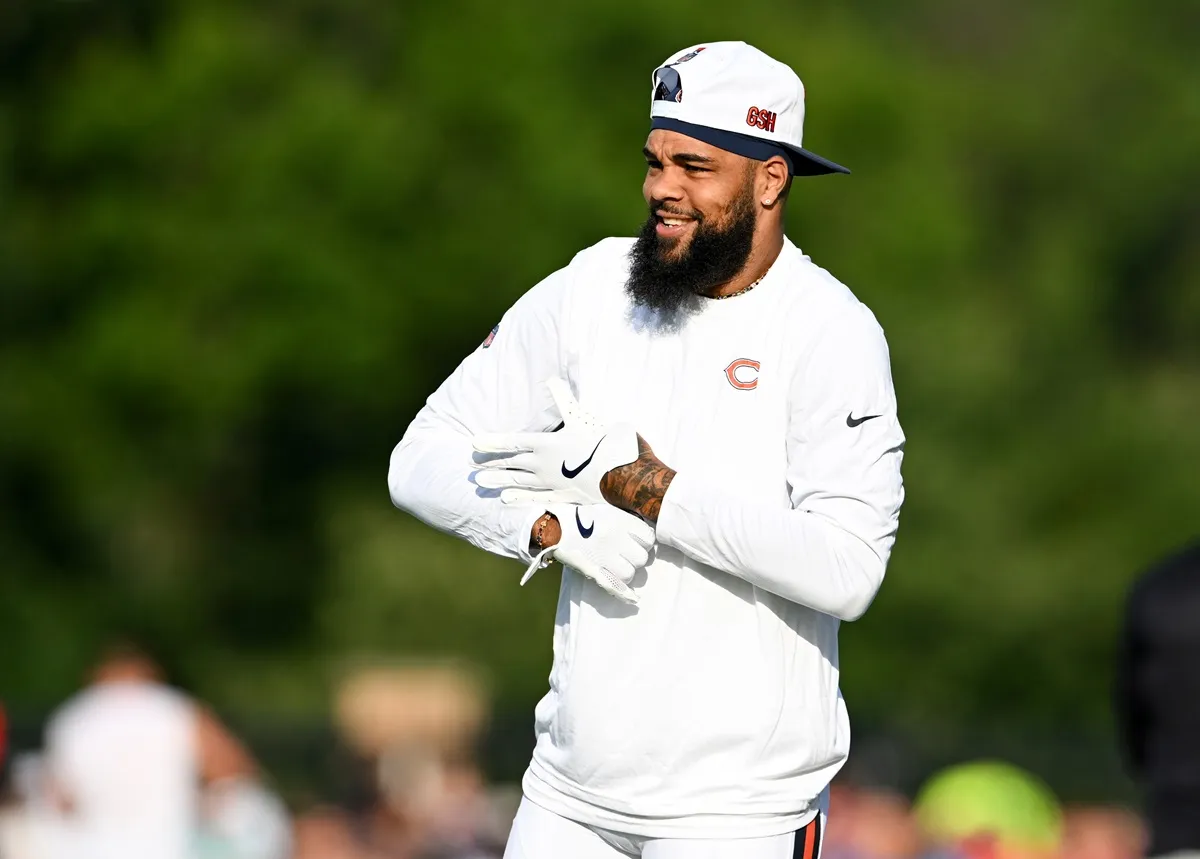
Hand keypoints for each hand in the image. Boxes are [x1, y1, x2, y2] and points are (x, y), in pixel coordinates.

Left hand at [472, 378, 638, 505]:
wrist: (623, 475)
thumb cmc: (603, 443)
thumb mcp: (582, 417)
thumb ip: (564, 399)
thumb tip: (551, 379)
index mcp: (546, 443)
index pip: (512, 441)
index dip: (492, 442)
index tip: (473, 443)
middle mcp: (542, 464)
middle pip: (510, 463)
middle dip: (490, 463)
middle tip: (470, 465)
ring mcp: (550, 483)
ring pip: (517, 481)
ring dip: (498, 480)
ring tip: (480, 482)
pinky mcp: (561, 496)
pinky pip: (534, 498)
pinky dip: (519, 498)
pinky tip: (505, 499)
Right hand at [521, 503, 654, 604]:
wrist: (556, 528)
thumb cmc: (583, 519)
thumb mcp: (607, 512)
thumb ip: (626, 522)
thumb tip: (646, 537)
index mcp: (619, 521)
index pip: (648, 538)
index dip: (645, 543)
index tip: (639, 544)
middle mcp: (614, 538)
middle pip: (641, 558)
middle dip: (636, 559)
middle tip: (627, 556)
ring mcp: (603, 555)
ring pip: (629, 573)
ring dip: (626, 572)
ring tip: (618, 567)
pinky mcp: (593, 569)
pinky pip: (614, 584)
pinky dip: (622, 590)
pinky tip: (629, 594)